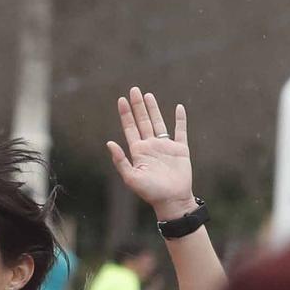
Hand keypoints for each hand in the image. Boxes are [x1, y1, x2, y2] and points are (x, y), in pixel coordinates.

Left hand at [106, 87, 195, 219]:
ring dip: (153, 109)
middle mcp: (150, 146)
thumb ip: (120, 161)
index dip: (125, 114)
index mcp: (138, 151)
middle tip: (133, 89)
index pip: (129, 128)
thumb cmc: (150, 192)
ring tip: (148, 95)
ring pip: (159, 122)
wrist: (171, 199)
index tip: (121, 100)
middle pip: (143, 121)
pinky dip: (180, 119)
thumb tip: (109, 143)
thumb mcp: (130, 178)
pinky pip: (180, 131)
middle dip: (137, 106)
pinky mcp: (180, 149)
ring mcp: (165, 146)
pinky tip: (178, 107)